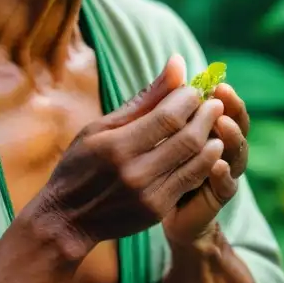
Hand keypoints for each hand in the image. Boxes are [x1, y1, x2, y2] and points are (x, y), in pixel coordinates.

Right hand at [36, 55, 225, 256]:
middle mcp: (135, 172)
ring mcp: (149, 195)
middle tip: (215, 102)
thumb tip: (177, 64)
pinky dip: (205, 162)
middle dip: (207, 115)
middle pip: (188, 138)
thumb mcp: (101, 127)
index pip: (168, 116)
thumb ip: (144, 99)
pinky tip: (207, 149)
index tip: (194, 88)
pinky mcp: (158, 211)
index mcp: (117, 146)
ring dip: (212, 138)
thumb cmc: (81, 164)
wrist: (68, 218)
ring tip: (215, 124)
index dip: (188, 98)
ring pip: (196, 161)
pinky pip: (191, 182)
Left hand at [162, 82, 249, 246]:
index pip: (227, 107)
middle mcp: (222, 148)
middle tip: (222, 95)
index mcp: (211, 128)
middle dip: (233, 110)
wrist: (148, 208)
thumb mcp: (157, 128)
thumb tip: (175, 60)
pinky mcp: (216, 198)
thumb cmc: (154, 160)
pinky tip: (216, 166)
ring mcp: (223, 172)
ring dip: (232, 137)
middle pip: (239, 126)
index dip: (225, 96)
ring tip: (222, 124)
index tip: (216, 82)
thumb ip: (168, 99)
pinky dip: (223, 176)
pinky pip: (226, 187)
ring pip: (237, 154)